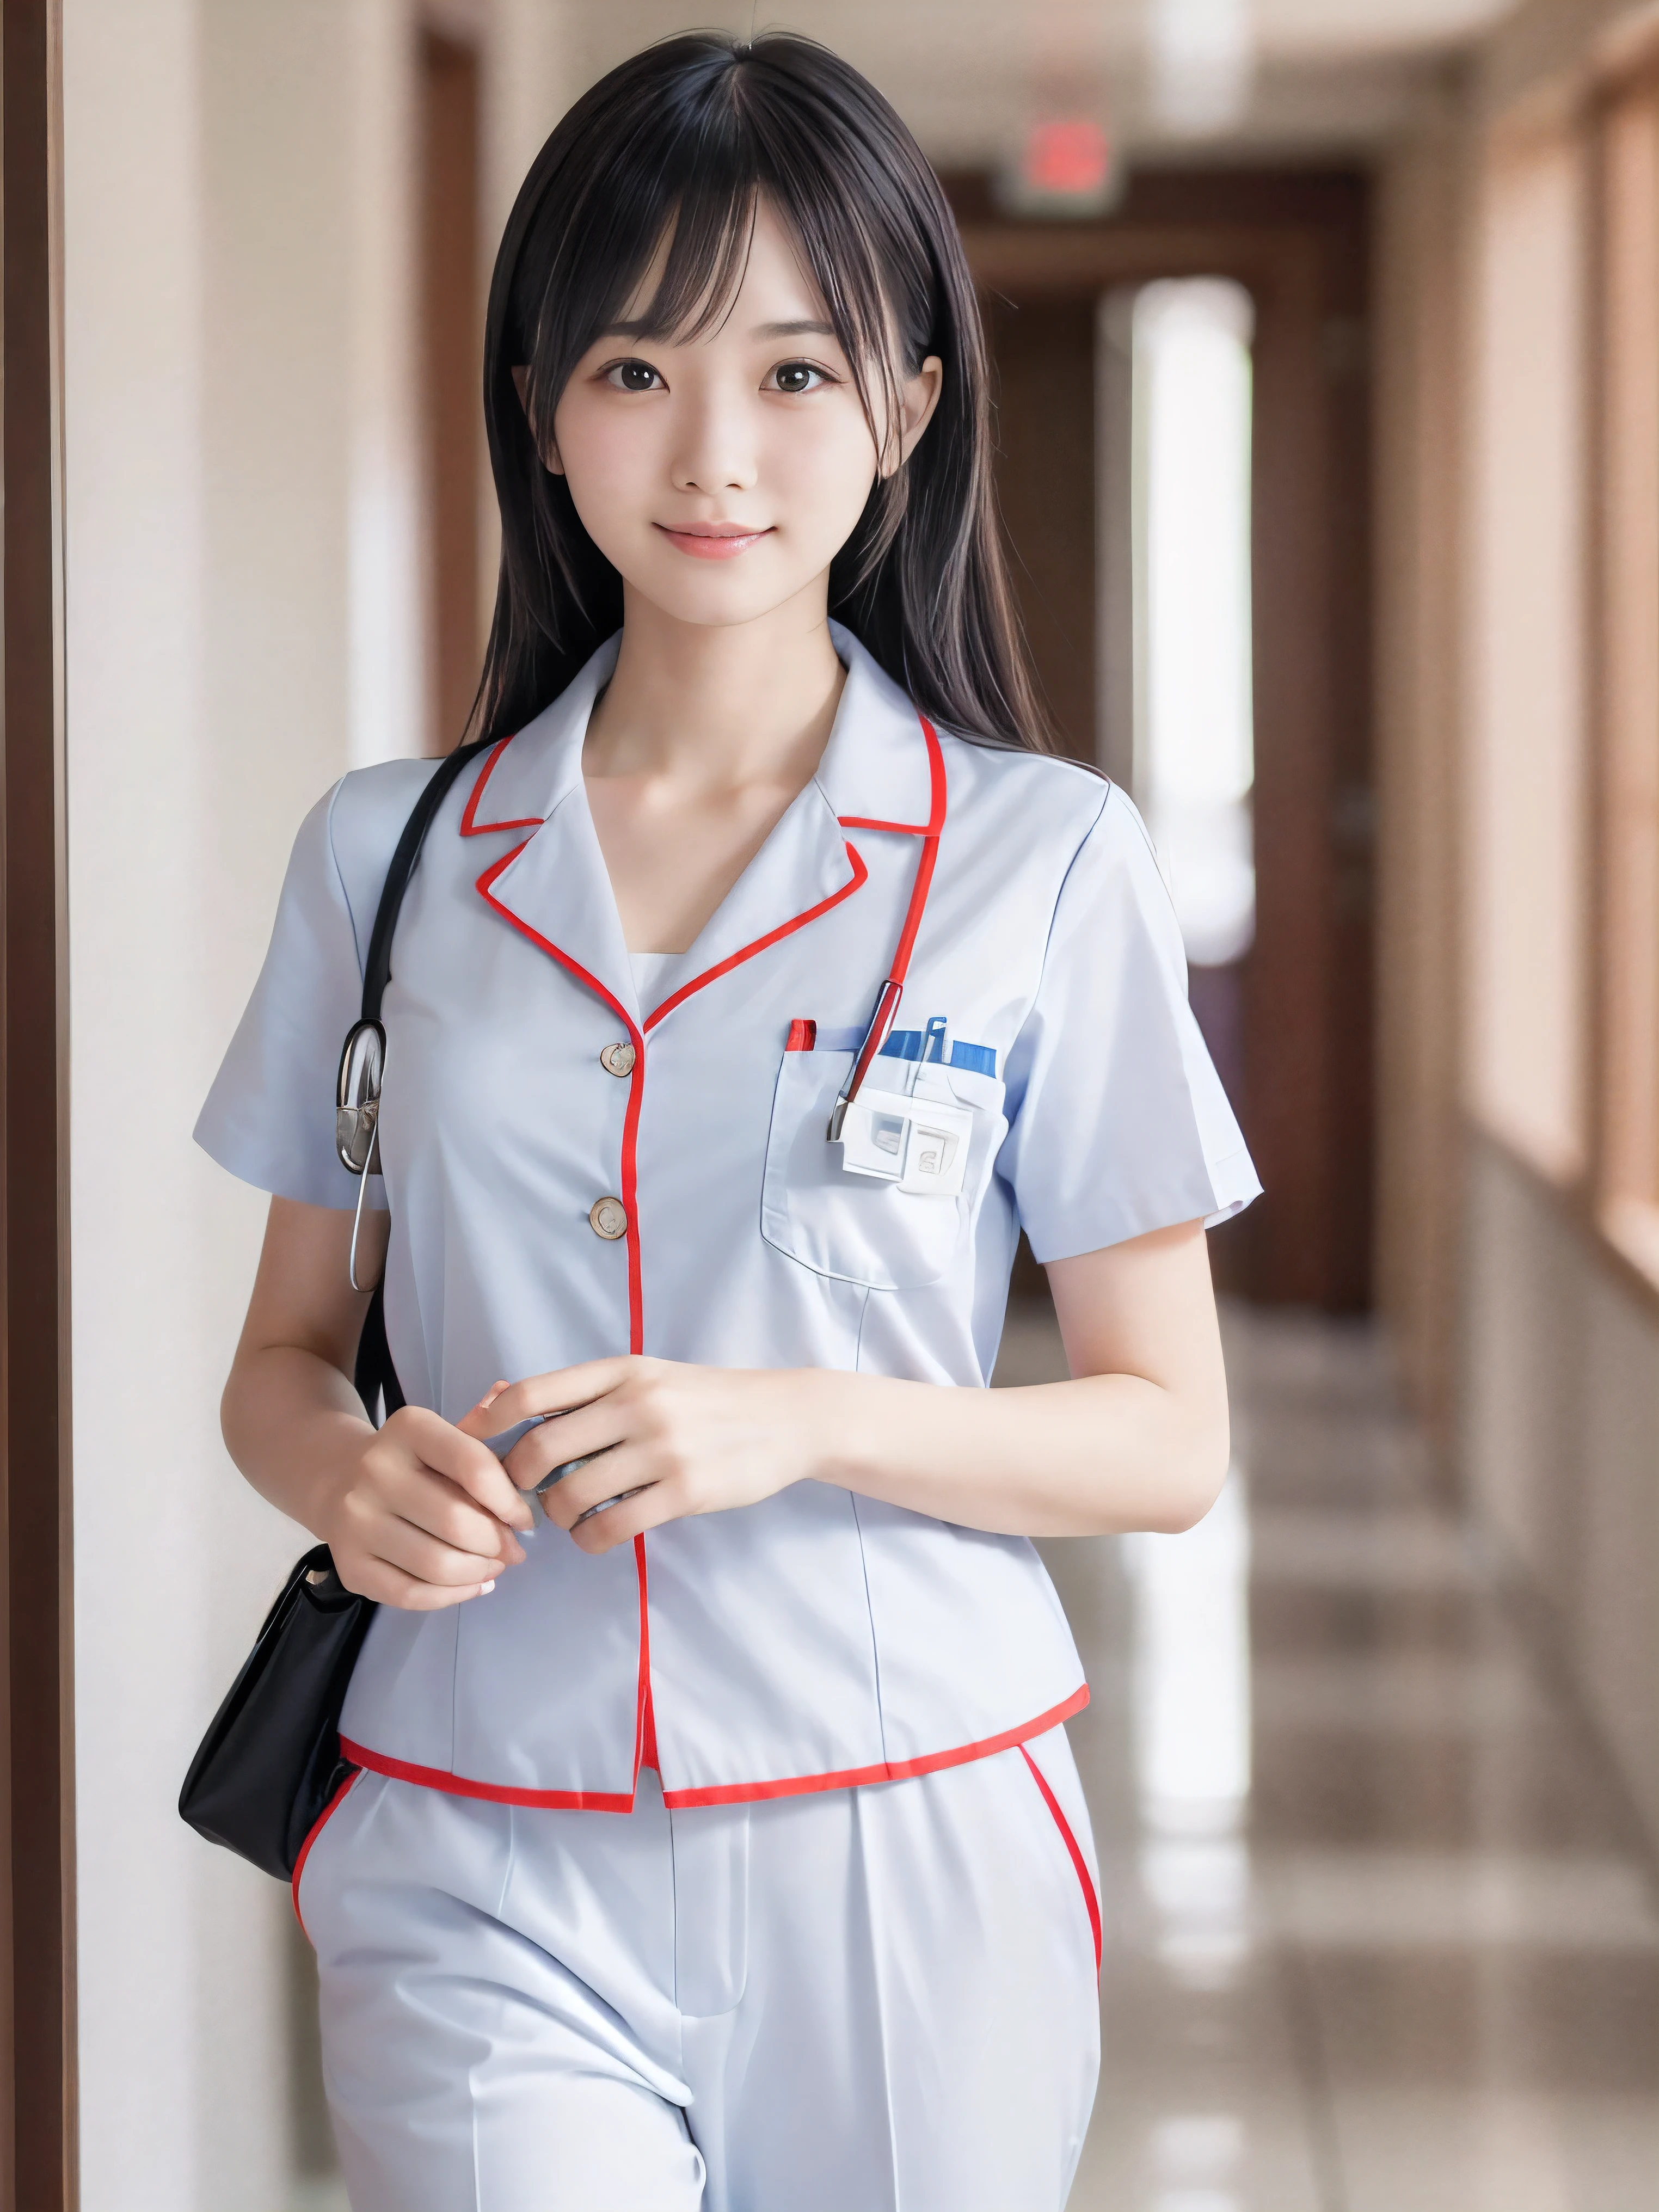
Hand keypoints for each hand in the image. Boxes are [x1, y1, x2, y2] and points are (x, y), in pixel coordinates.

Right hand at [321, 1391, 534, 1607]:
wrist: (339, 1478)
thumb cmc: (414, 1462)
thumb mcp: (447, 1439)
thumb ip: (489, 1457)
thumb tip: (525, 1506)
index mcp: (409, 1428)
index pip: (473, 1466)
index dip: (510, 1500)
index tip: (523, 1518)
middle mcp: (374, 1471)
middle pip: (456, 1522)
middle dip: (497, 1543)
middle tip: (512, 1549)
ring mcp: (355, 1521)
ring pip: (437, 1565)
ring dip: (479, 1572)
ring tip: (493, 1566)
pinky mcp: (349, 1565)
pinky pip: (412, 1594)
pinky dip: (452, 1596)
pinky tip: (471, 1584)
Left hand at [457, 1358, 821, 1555]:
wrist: (787, 1417)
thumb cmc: (705, 1399)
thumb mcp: (646, 1376)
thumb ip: (580, 1391)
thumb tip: (495, 1399)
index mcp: (622, 1370)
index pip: (531, 1393)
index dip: (486, 1423)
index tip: (469, 1447)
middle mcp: (638, 1404)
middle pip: (539, 1449)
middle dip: (514, 1482)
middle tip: (518, 1496)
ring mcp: (663, 1449)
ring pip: (570, 1495)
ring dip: (554, 1515)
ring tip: (565, 1515)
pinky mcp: (685, 1492)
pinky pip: (611, 1527)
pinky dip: (589, 1539)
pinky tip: (595, 1534)